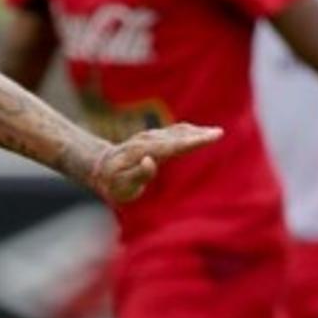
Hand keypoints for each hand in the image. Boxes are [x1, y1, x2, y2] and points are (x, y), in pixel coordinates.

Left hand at [88, 123, 221, 204]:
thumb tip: (150, 162)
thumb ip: (137, 175)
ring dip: (195, 131)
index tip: (208, 137)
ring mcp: (150, 137)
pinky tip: (199, 132)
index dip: (192, 142)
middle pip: (177, 136)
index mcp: (143, 153)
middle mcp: (147, 141)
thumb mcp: (121, 186)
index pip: (172, 146)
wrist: (99, 166)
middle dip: (198, 134)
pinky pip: (173, 132)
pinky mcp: (153, 137)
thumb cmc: (112, 182)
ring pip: (176, 131)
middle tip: (218, 133)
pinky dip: (188, 131)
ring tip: (214, 132)